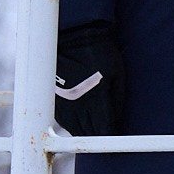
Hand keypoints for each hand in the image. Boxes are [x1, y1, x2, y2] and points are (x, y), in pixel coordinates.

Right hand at [53, 21, 126, 138]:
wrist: (73, 37)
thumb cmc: (100, 53)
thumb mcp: (117, 74)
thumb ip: (118, 98)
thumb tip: (116, 118)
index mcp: (96, 101)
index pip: (104, 130)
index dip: (111, 135)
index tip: (116, 134)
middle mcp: (78, 106)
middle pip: (88, 133)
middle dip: (98, 136)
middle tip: (106, 134)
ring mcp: (64, 104)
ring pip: (75, 129)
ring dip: (85, 132)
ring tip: (94, 129)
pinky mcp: (55, 99)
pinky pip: (64, 120)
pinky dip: (74, 124)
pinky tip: (80, 120)